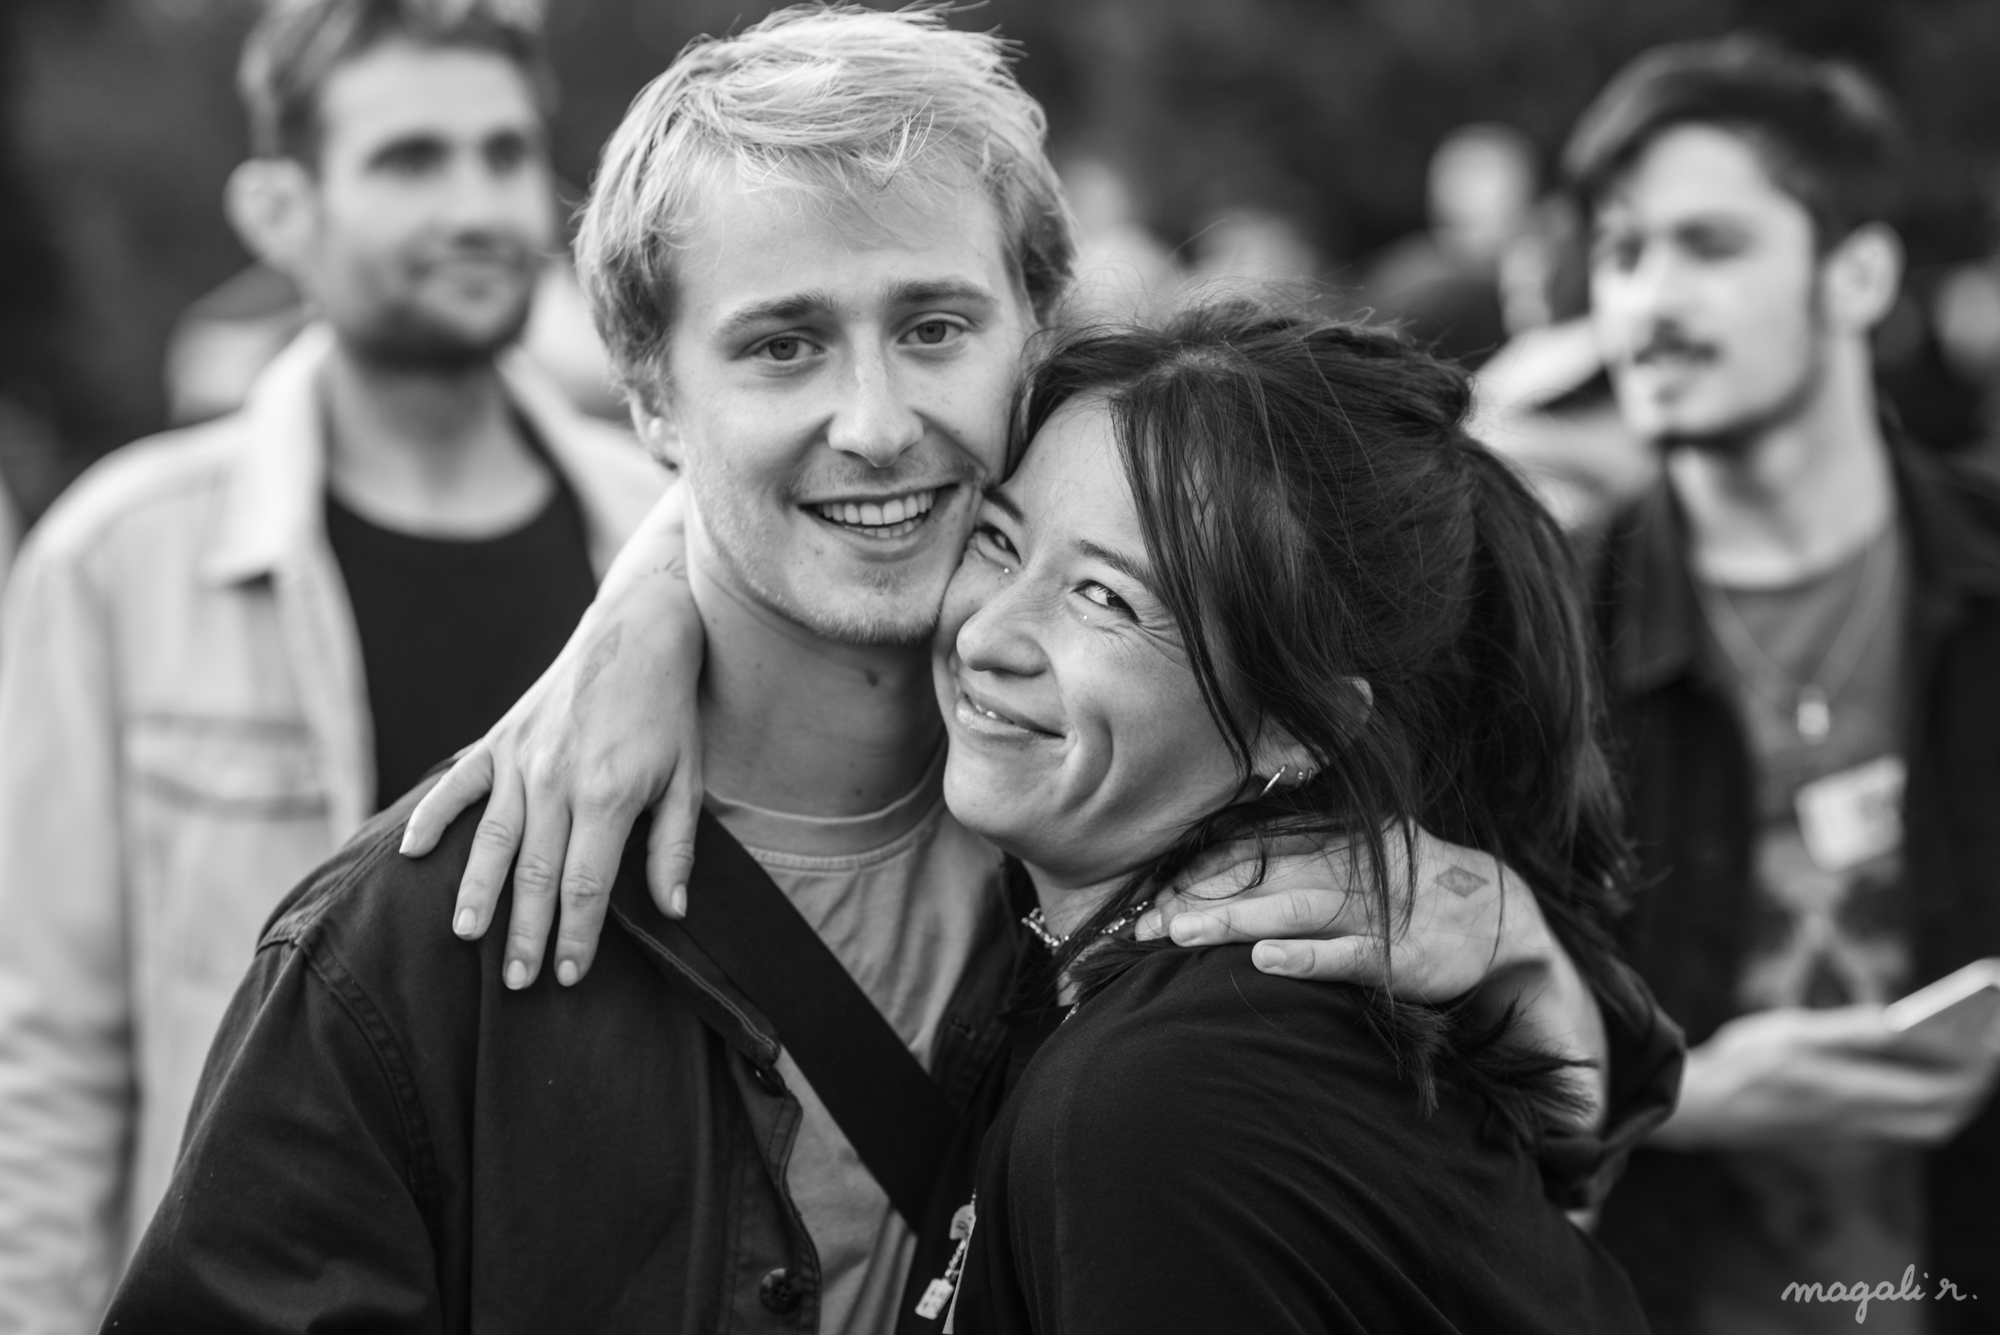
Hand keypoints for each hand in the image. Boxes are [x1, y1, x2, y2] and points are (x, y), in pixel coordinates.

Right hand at [399, 490, 703, 989]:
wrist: (639, 630)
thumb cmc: (668, 711)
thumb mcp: (688, 779)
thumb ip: (673, 848)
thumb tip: (672, 911)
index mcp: (606, 795)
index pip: (585, 885)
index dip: (578, 935)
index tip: (568, 975)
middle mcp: (555, 779)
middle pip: (534, 874)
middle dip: (523, 933)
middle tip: (516, 983)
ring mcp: (520, 757)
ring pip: (491, 839)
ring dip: (476, 892)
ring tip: (462, 935)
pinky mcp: (499, 738)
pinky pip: (459, 785)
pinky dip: (433, 817)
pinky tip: (413, 854)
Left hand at [1138, 828, 1607, 1124]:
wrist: (1501, 914)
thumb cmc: (1410, 886)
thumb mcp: (1361, 848)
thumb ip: (1304, 846)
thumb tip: (1227, 853)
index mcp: (1336, 837)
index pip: (1256, 846)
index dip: (1201, 867)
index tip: (1154, 891)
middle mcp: (1350, 865)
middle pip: (1262, 875)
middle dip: (1200, 896)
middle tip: (1143, 923)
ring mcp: (1375, 909)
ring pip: (1295, 909)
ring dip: (1235, 920)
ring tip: (1180, 933)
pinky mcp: (1400, 954)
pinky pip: (1347, 955)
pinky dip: (1306, 957)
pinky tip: (1262, 961)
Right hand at [1653, 1005, 1999, 1147]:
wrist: (1702, 1107)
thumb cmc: (1741, 1063)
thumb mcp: (1790, 1032)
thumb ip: (1849, 1030)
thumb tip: (1901, 1020)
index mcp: (1846, 1091)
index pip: (1934, 1088)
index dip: (1970, 1064)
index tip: (1988, 1034)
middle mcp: (1857, 1120)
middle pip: (1941, 1115)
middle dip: (1974, 1083)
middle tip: (1987, 1044)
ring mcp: (1852, 1132)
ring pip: (1928, 1127)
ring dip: (1956, 1097)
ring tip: (1968, 1060)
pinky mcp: (1844, 1134)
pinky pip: (1907, 1128)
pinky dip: (1929, 1103)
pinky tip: (1926, 1077)